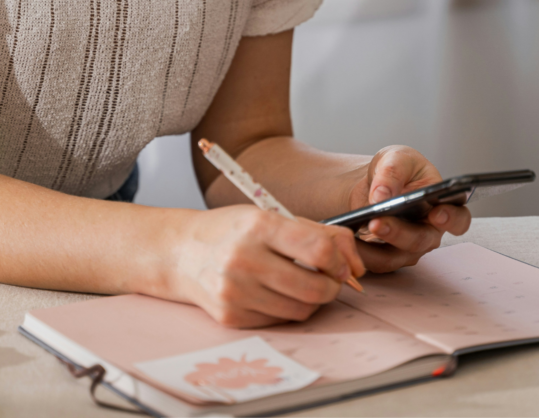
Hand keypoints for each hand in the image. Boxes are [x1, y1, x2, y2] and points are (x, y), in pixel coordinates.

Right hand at [172, 205, 364, 327]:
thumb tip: (357, 264)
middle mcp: (244, 259)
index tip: (340, 264)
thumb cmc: (233, 231)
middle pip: (315, 288)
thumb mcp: (272, 217)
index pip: (319, 250)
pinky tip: (276, 293)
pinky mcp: (231, 316)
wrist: (181, 253)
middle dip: (332, 287)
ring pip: (301, 310)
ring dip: (312, 301)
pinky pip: (279, 321)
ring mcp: (235, 291)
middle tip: (329, 279)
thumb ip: (320, 233)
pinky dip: (287, 310)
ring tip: (302, 284)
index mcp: (258, 226)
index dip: (340, 261)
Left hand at [346, 146, 471, 272]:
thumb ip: (392, 172)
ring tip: (350, 234)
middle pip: (421, 241)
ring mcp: (408, 248)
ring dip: (373, 249)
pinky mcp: (386, 257)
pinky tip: (342, 241)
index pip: (458, 219)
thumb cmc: (396, 169)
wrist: (373, 183)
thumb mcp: (395, 158)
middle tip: (376, 222)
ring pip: (395, 257)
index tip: (437, 214)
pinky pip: (374, 262)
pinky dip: (358, 252)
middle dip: (398, 233)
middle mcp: (429, 231)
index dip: (451, 220)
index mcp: (443, 205)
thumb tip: (382, 196)